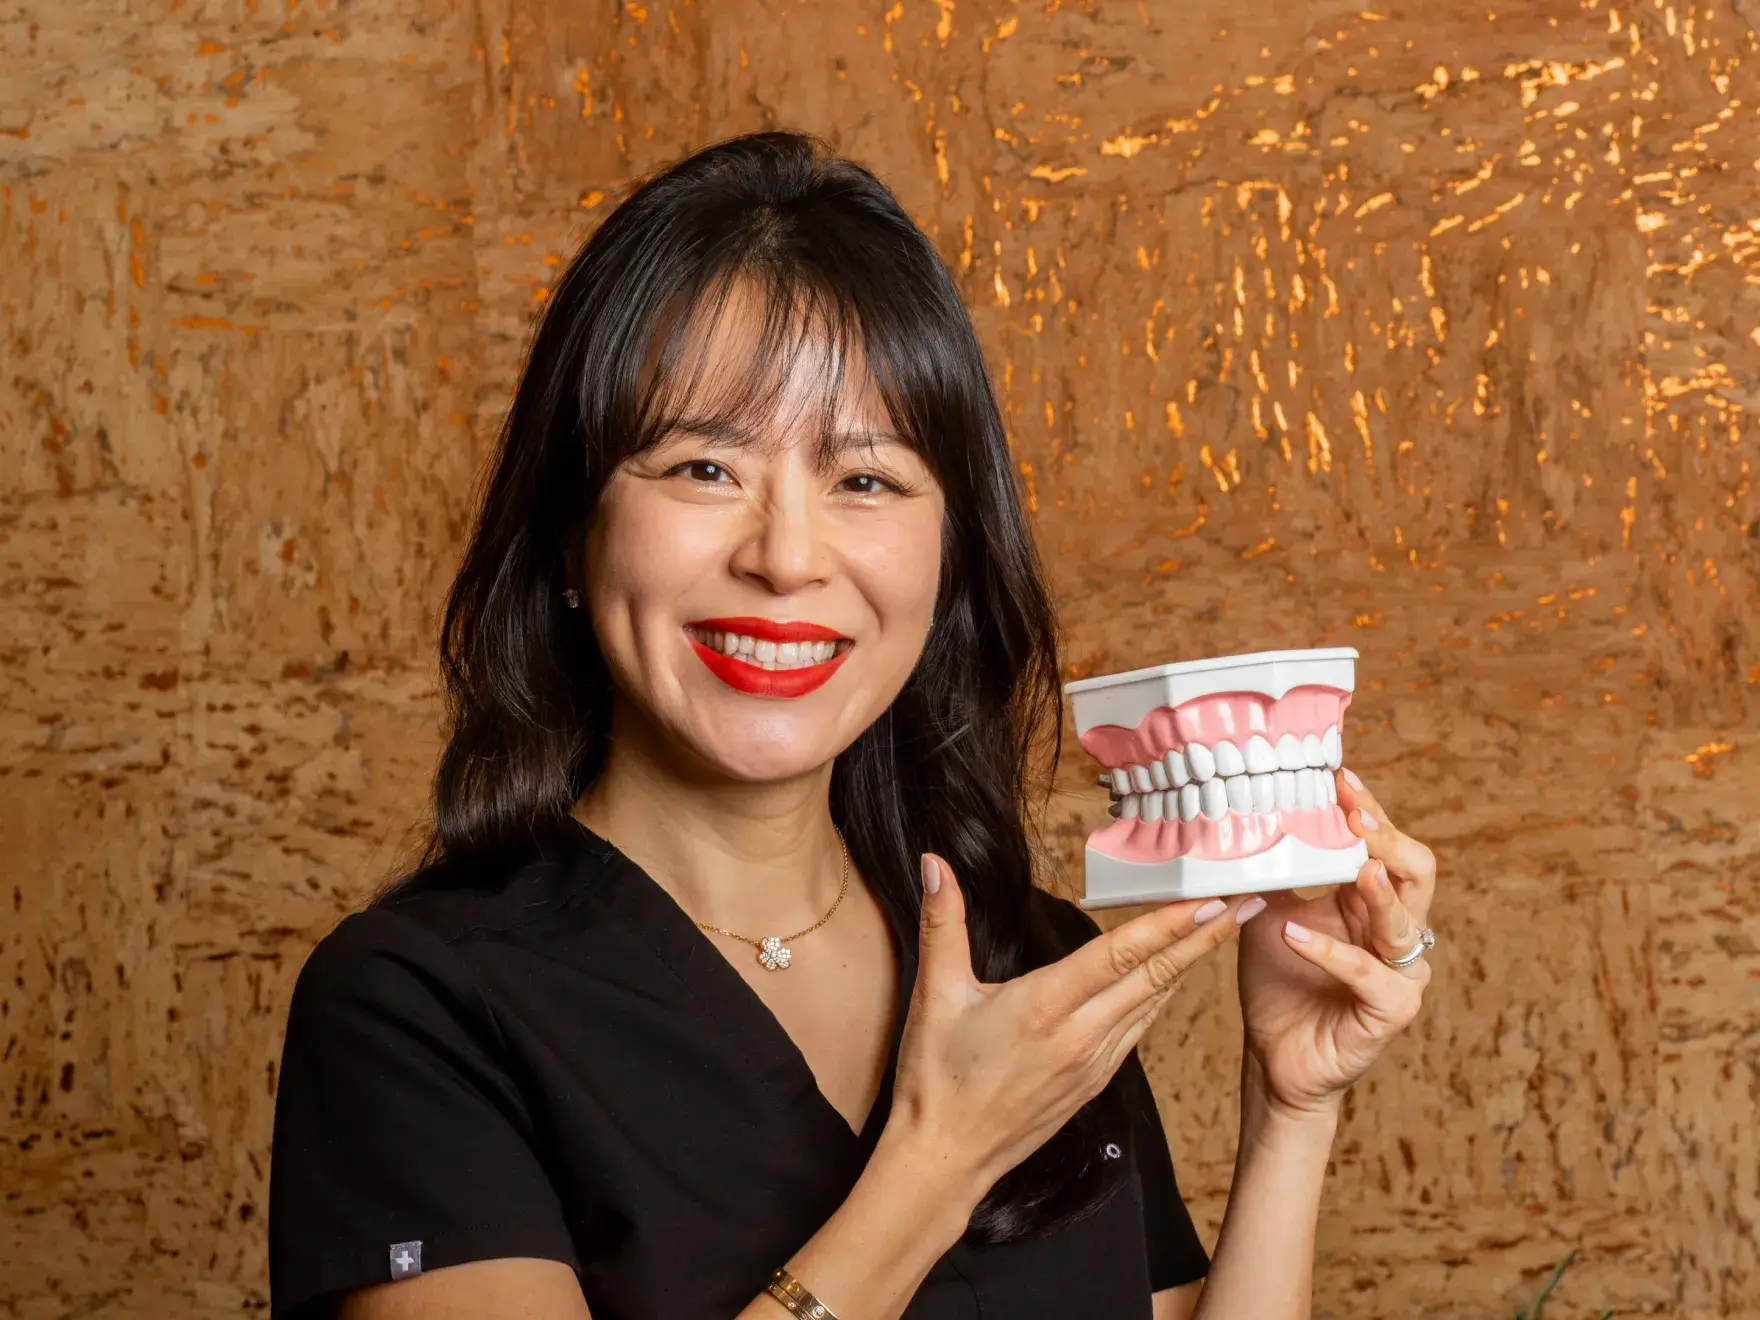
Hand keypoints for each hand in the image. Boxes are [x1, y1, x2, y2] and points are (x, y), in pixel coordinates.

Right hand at [884, 854, 1257, 1202]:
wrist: (945, 1159)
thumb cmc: (937, 1081)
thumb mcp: (935, 994)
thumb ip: (942, 922)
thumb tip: (934, 863)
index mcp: (1044, 1008)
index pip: (1120, 956)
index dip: (1169, 925)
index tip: (1210, 900)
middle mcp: (1079, 1036)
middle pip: (1156, 978)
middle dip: (1205, 937)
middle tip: (1246, 903)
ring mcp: (1092, 1064)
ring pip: (1154, 1005)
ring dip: (1192, 964)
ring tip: (1223, 930)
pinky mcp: (1094, 1083)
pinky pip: (1139, 1030)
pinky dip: (1163, 998)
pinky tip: (1175, 980)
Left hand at [1234, 769, 1436, 1118]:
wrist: (1273, 1055)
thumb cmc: (1279, 980)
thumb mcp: (1268, 911)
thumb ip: (1274, 872)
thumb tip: (1242, 817)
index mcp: (1369, 901)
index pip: (1384, 845)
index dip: (1368, 812)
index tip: (1341, 777)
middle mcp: (1394, 931)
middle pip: (1415, 873)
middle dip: (1387, 839)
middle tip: (1354, 814)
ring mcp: (1399, 972)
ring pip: (1404, 922)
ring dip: (1377, 892)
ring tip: (1354, 866)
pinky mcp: (1391, 1011)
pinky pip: (1369, 975)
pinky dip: (1332, 953)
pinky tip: (1295, 936)